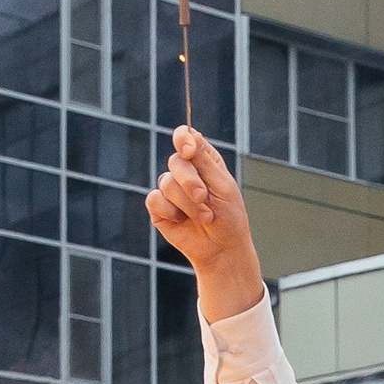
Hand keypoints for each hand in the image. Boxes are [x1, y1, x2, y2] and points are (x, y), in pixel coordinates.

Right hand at [143, 130, 262, 312]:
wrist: (223, 250)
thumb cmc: (229, 218)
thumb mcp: (223, 187)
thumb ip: (205, 162)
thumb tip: (190, 133)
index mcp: (203, 161)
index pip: (185, 138)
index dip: (183, 139)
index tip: (189, 151)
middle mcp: (184, 172)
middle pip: (175, 161)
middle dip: (190, 181)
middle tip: (204, 198)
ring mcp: (170, 190)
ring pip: (167, 183)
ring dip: (187, 203)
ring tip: (205, 217)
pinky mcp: (159, 208)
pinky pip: (155, 200)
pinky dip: (171, 211)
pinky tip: (182, 221)